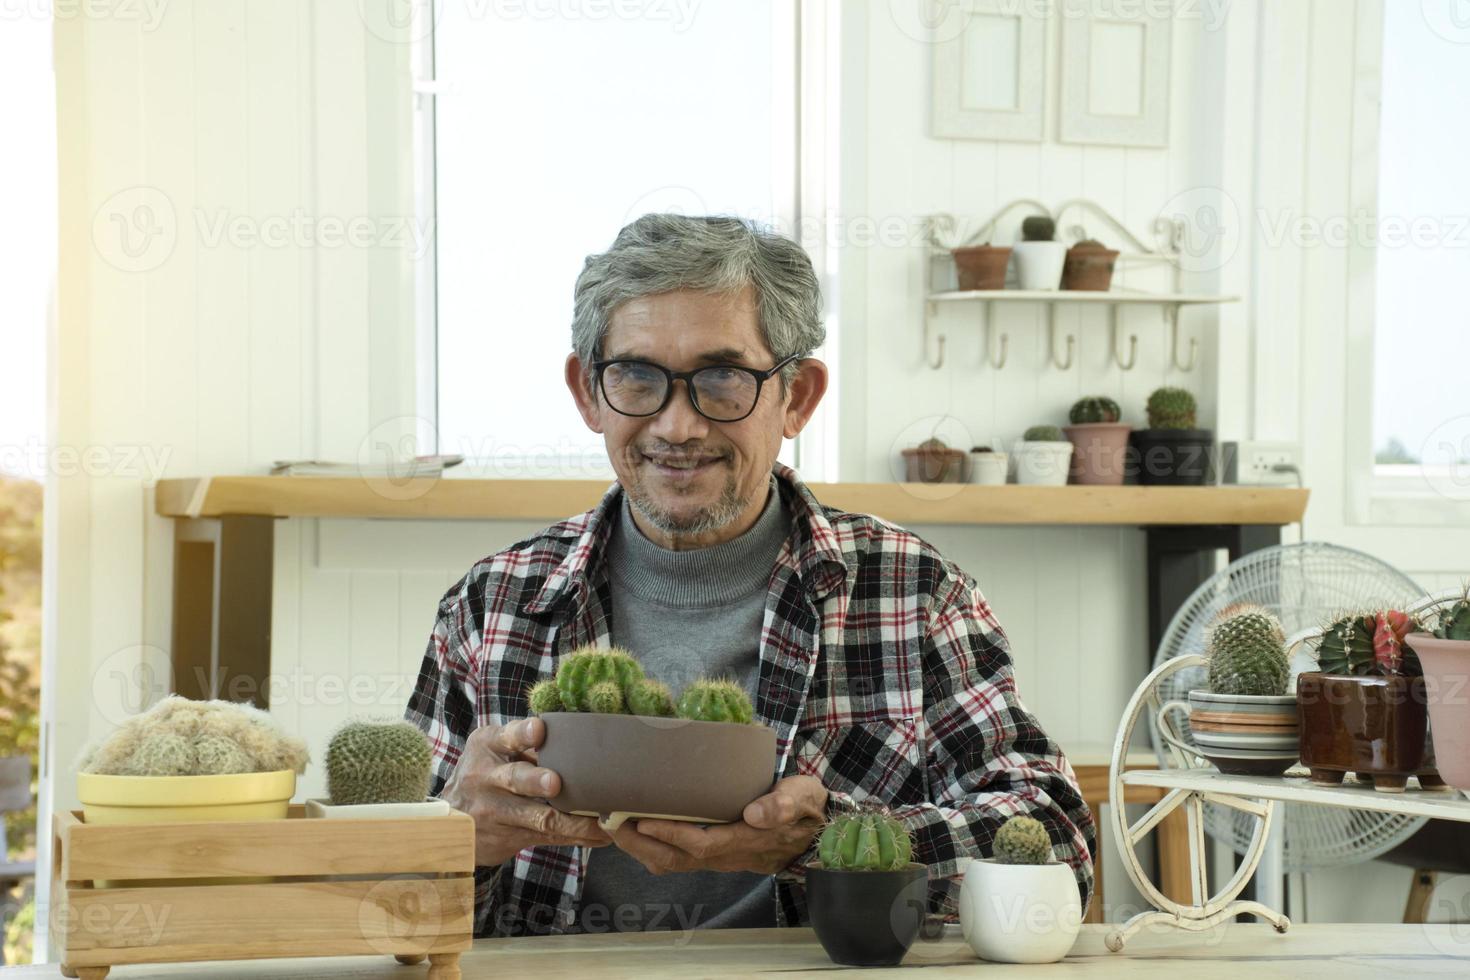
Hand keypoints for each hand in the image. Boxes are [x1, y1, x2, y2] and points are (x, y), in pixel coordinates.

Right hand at [439, 717, 611, 866]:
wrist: (449, 820)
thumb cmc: (485, 772)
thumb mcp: (492, 750)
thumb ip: (523, 741)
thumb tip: (574, 732)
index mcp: (487, 747)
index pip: (505, 738)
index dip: (522, 734)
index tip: (539, 729)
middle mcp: (486, 779)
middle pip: (515, 779)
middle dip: (535, 781)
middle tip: (555, 782)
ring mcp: (496, 812)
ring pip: (538, 818)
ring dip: (571, 822)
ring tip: (600, 823)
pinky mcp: (509, 837)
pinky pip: (547, 837)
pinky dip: (576, 837)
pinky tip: (601, 836)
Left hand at [608, 775, 827, 875]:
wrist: (815, 831)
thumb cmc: (805, 806)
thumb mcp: (803, 797)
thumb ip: (782, 805)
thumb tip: (755, 814)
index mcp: (747, 840)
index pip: (703, 843)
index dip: (672, 834)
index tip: (643, 819)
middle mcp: (729, 854)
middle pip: (678, 859)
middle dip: (641, 843)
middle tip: (611, 822)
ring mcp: (720, 857)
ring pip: (674, 863)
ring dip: (640, 848)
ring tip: (614, 826)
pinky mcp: (715, 852)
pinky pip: (677, 859)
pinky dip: (651, 848)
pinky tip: (636, 832)